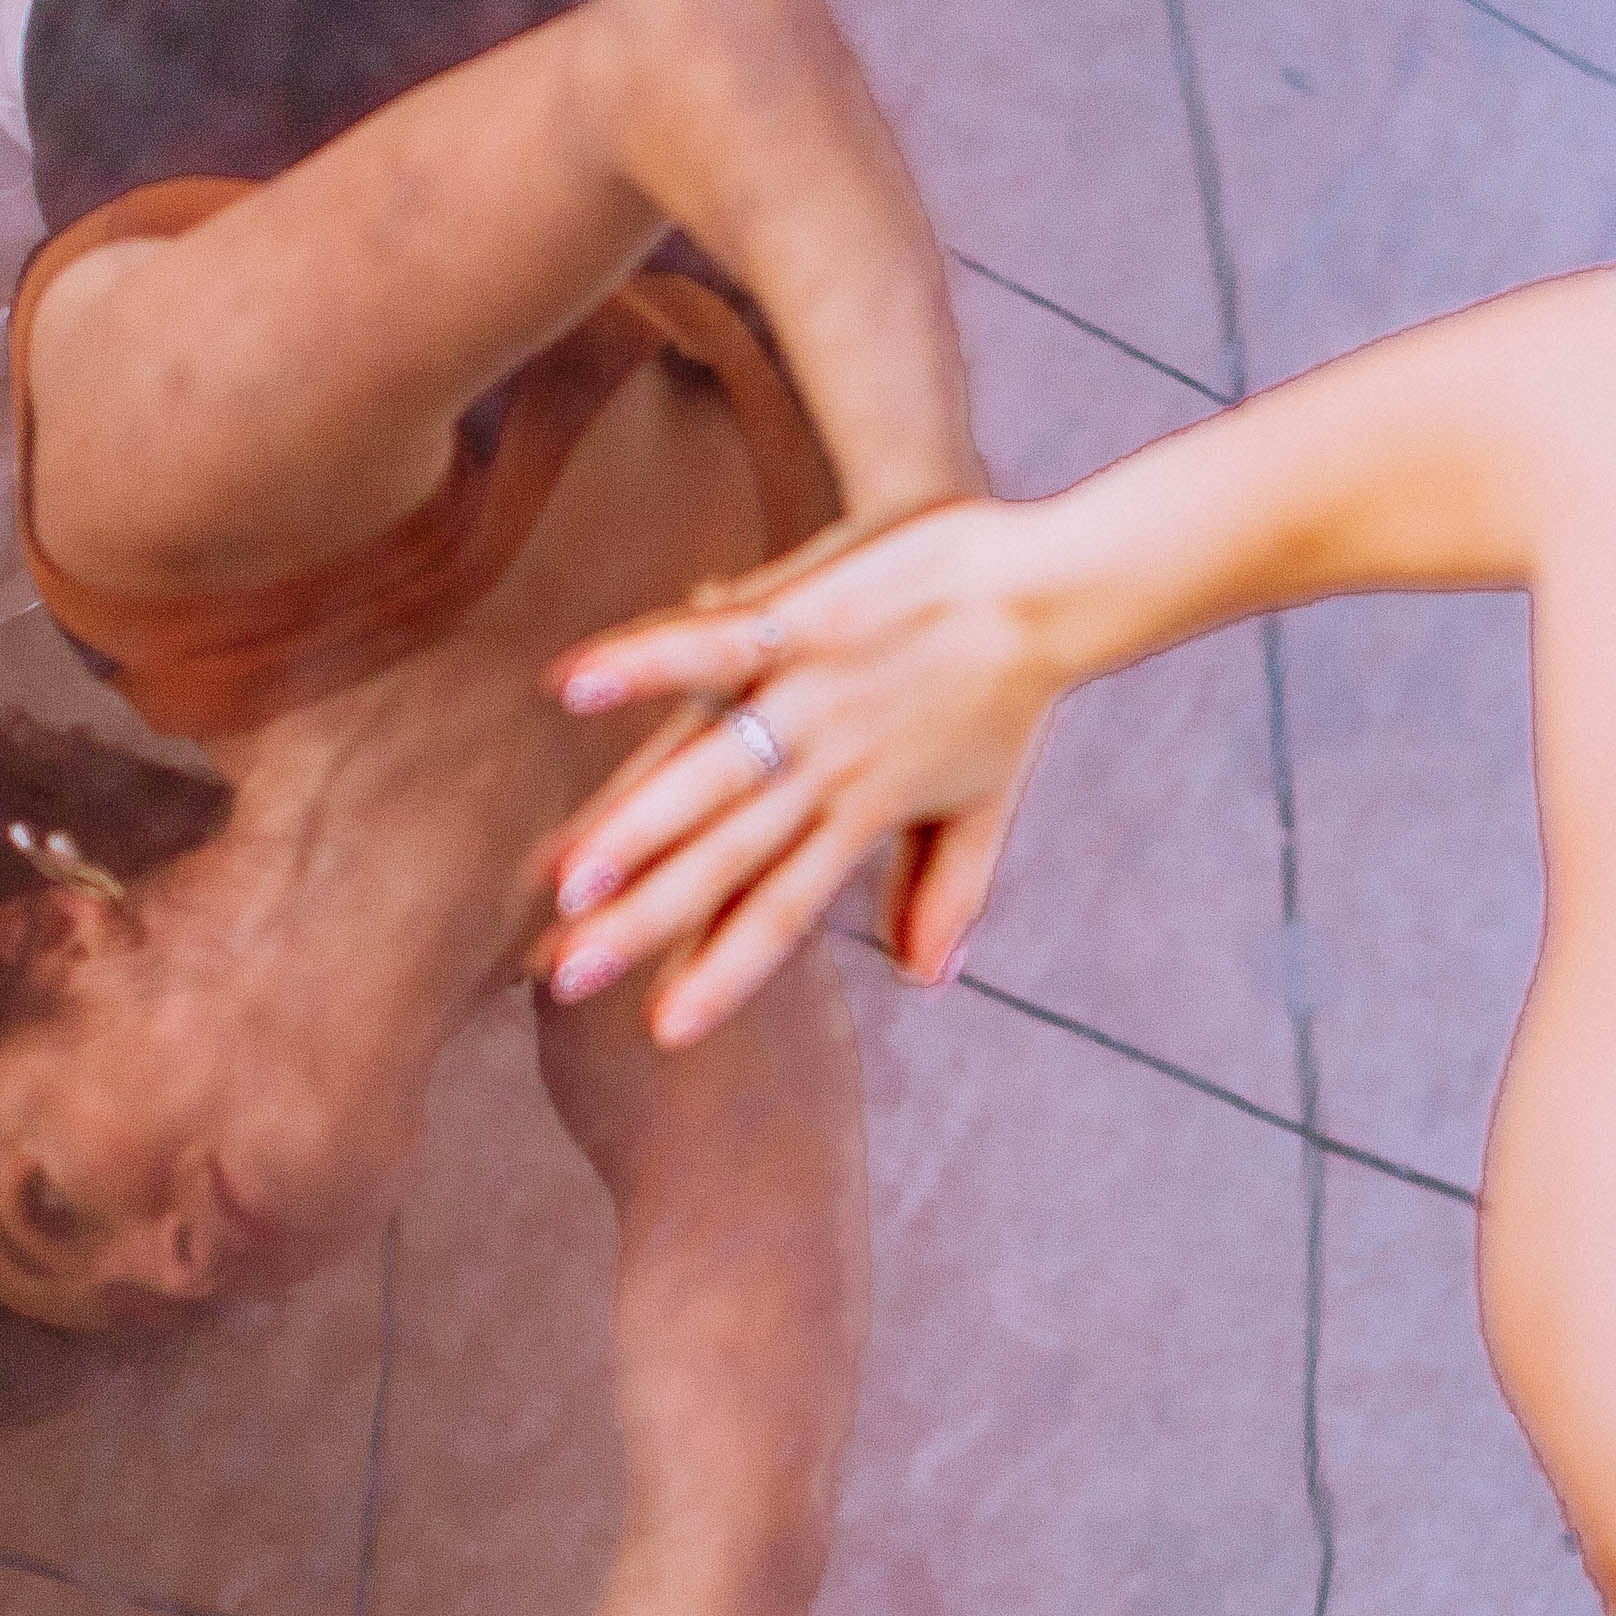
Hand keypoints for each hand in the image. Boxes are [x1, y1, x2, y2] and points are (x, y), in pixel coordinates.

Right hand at [537, 493, 1064, 1044]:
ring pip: (710, 774)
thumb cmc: (1010, 695)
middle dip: (641, 922)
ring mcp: (816, 695)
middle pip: (725, 861)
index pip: (780, 914)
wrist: (1049, 583)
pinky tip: (572, 686)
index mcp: (864, 817)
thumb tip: (925, 983)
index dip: (723, 973)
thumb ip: (944, 893)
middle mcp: (833, 769)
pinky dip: (644, 663)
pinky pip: (713, 646)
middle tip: (567, 977)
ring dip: (634, 825)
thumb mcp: (986, 807)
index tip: (662, 1031)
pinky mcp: (805, 617)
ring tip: (567, 878)